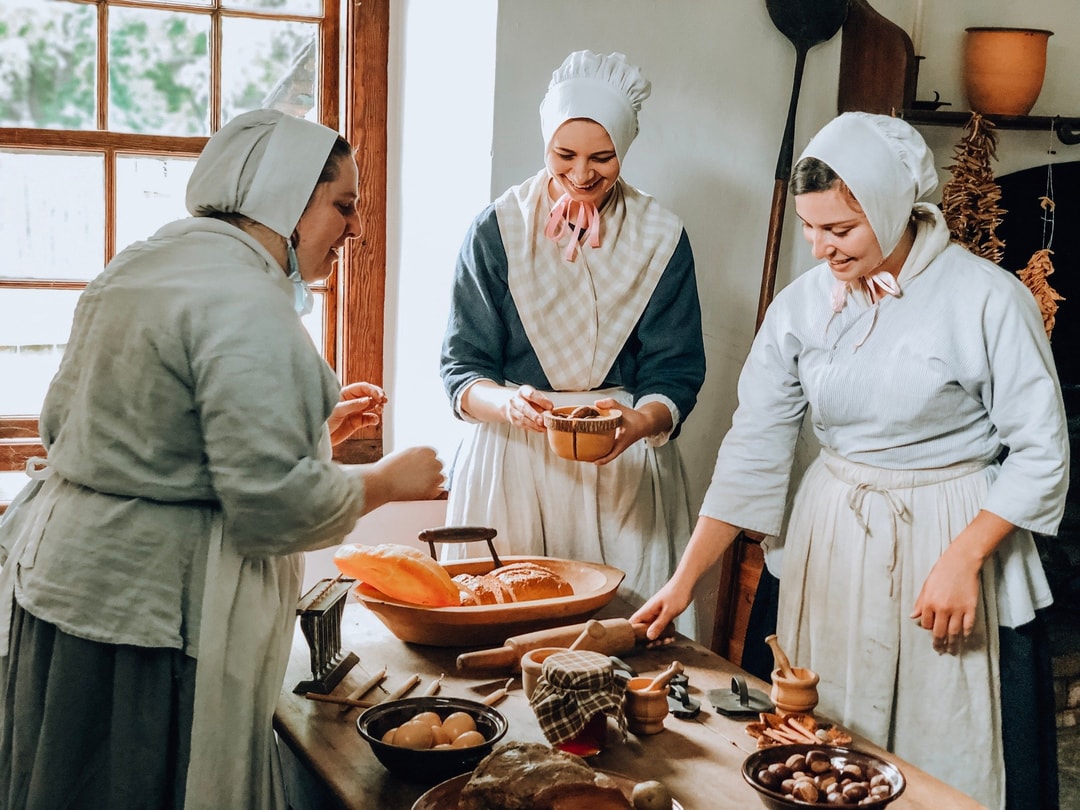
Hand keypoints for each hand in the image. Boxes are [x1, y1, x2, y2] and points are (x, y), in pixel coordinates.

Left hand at [328, 382, 386, 445]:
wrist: (320, 437)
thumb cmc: (323, 420)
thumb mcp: (337, 410)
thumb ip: (352, 405)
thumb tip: (367, 400)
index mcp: (346, 393)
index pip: (363, 387)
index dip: (373, 390)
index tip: (380, 396)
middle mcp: (352, 401)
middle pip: (370, 395)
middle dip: (379, 397)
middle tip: (384, 401)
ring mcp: (356, 411)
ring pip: (372, 406)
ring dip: (379, 407)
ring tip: (380, 410)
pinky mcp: (358, 422)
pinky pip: (370, 418)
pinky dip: (375, 419)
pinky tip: (374, 420)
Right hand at [366, 446, 445, 505]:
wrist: (381, 482)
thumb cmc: (387, 469)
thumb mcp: (403, 454)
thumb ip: (416, 457)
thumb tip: (421, 461)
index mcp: (425, 451)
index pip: (433, 454)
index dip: (426, 462)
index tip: (420, 467)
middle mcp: (431, 461)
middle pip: (438, 465)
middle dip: (431, 471)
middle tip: (418, 477)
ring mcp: (433, 476)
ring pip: (441, 478)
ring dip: (432, 481)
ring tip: (417, 484)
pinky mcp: (431, 489)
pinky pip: (438, 490)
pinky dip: (431, 491)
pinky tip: (419, 490)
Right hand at [504, 384, 551, 432]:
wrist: (510, 403)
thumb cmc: (526, 399)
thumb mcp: (535, 395)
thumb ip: (543, 401)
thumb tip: (550, 409)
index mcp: (523, 391)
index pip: (531, 395)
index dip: (541, 401)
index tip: (550, 406)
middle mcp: (515, 400)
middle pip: (524, 407)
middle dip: (534, 415)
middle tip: (542, 421)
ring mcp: (512, 410)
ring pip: (522, 418)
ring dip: (534, 424)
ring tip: (543, 427)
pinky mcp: (513, 420)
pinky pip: (523, 425)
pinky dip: (533, 428)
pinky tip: (540, 429)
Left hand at [590, 398, 670, 464]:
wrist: (645, 422)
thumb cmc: (636, 419)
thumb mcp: (622, 409)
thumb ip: (610, 404)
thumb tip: (596, 403)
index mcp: (621, 441)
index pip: (612, 454)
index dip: (603, 459)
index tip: (594, 461)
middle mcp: (619, 446)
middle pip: (606, 457)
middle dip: (595, 459)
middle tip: (584, 458)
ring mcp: (618, 445)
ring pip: (607, 454)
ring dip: (597, 455)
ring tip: (585, 454)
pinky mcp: (617, 443)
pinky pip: (608, 449)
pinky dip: (601, 449)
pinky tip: (593, 446)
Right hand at [629, 576, 694, 642]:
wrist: (686, 584)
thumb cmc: (677, 594)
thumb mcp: (668, 612)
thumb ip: (658, 625)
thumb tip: (649, 637)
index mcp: (646, 611)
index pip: (632, 624)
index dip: (633, 635)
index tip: (641, 643)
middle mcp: (649, 613)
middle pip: (642, 630)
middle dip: (649, 640)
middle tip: (658, 644)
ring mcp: (656, 615)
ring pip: (652, 630)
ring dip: (659, 638)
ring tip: (668, 640)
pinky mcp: (663, 615)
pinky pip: (660, 627)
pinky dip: (665, 633)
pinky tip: (672, 636)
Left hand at [910, 541, 982, 655]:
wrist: (961, 563)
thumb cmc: (941, 572)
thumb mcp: (926, 586)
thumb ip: (920, 602)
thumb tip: (913, 616)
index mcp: (929, 603)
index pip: (926, 624)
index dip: (928, 629)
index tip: (931, 632)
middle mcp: (942, 609)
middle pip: (939, 632)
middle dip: (939, 644)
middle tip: (940, 651)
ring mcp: (957, 610)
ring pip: (954, 633)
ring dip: (953, 644)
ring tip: (952, 651)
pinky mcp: (970, 608)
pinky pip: (968, 626)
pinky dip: (966, 635)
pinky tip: (964, 639)